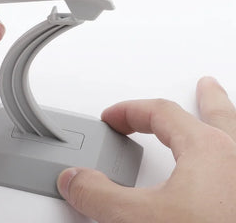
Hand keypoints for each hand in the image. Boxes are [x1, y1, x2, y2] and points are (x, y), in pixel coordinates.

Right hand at [57, 76, 235, 221]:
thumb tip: (76, 181)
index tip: (113, 118)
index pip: (161, 112)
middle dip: (207, 99)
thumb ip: (101, 196)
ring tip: (225, 114)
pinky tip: (226, 176)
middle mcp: (235, 159)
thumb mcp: (142, 219)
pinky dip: (232, 159)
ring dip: (229, 122)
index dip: (130, 111)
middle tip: (204, 86)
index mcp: (208, 150)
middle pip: (217, 115)